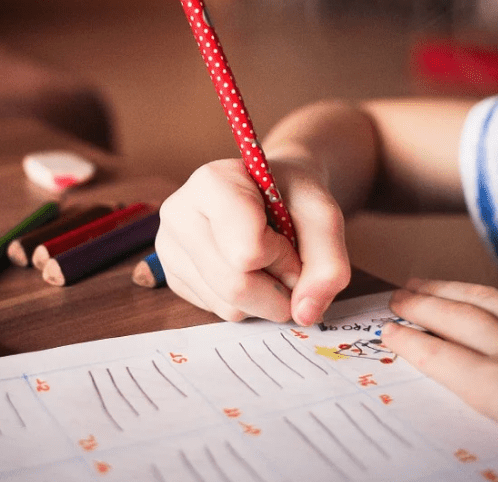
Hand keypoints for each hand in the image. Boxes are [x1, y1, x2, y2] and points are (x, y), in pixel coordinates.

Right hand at [155, 158, 350, 324]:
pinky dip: (246, 303)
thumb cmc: (292, 196)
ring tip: (267, 262)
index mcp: (210, 183)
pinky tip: (246, 271)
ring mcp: (169, 247)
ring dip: (264, 298)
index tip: (290, 237)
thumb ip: (328, 263)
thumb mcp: (323, 216)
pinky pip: (217, 311)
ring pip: (227, 305)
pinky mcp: (172, 276)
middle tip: (289, 264)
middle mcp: (178, 213)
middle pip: (235, 286)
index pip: (247, 251)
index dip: (283, 256)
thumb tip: (304, 314)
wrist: (270, 192)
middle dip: (278, 288)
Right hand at [382, 279, 497, 474]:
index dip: (410, 342)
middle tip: (396, 296)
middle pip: (456, 320)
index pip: (440, 358)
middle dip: (420, 306)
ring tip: (425, 282)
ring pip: (487, 301)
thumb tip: (479, 402)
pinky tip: (494, 293)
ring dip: (450, 290)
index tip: (387, 331)